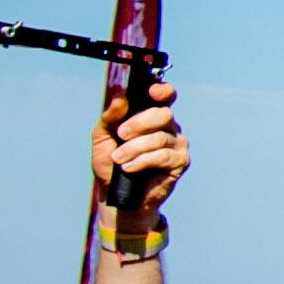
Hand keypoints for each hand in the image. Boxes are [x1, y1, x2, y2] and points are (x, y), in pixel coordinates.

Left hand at [89, 75, 187, 220]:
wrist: (116, 193)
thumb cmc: (111, 162)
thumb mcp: (102, 136)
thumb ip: (110, 116)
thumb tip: (120, 97)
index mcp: (152, 115)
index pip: (166, 96)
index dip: (163, 90)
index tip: (152, 92)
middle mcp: (169, 126)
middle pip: (163, 114)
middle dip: (140, 123)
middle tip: (121, 134)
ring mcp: (177, 144)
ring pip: (159, 137)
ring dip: (134, 148)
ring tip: (119, 159)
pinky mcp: (180, 162)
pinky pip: (163, 156)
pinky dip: (142, 161)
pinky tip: (129, 167)